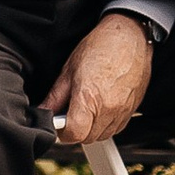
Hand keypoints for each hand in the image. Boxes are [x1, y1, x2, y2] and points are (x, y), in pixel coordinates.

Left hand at [43, 14, 153, 144]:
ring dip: (90, 129)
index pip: (74, 134)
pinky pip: (115, 129)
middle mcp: (109, 109)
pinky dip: (104, 124)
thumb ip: (55, 97)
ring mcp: (123, 111)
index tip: (58, 123)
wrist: (130, 37)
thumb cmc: (101, 47)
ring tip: (85, 108)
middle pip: (87, 138)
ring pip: (101, 136)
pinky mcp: (132, 111)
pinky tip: (99, 108)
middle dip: (75, 130)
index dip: (61, 132)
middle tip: (68, 113)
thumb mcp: (69, 70)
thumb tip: (42, 111)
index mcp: (90, 98)